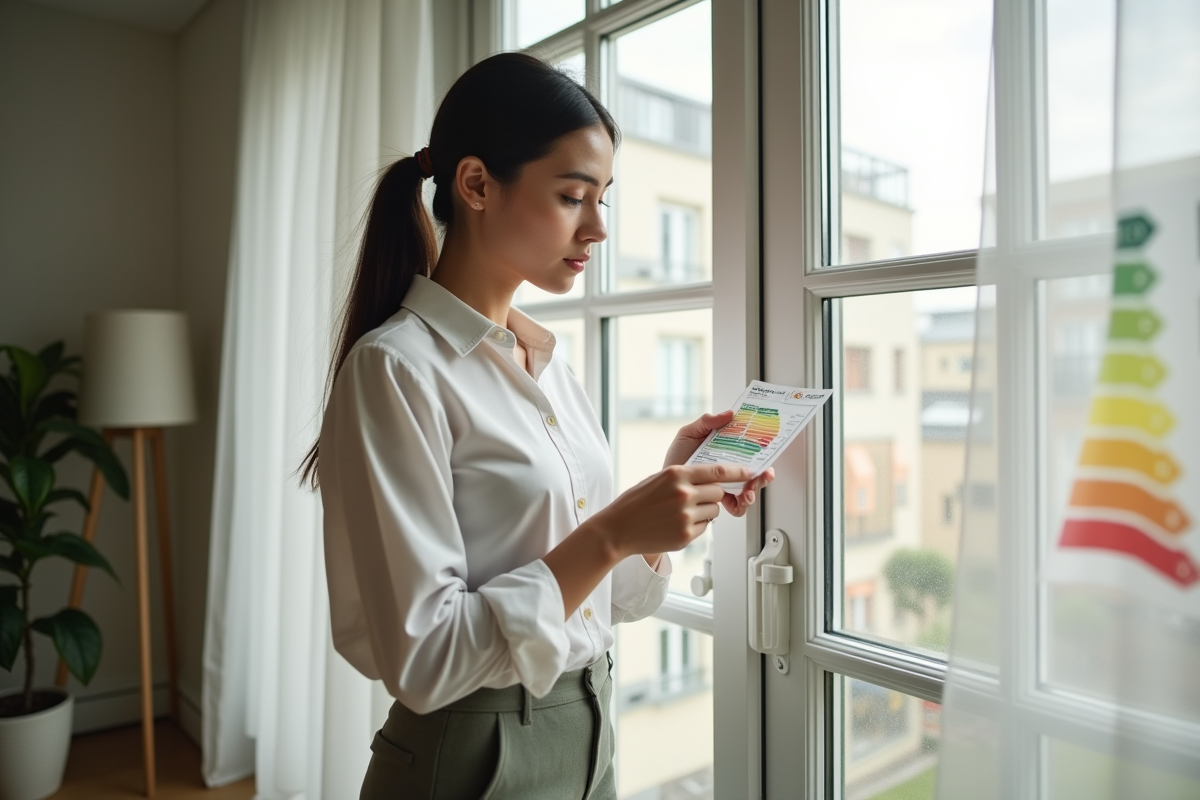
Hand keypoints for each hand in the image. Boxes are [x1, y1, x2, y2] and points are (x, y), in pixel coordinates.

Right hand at [590, 464, 753, 558]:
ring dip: (706, 510)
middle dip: (715, 493)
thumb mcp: (658, 478)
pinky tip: (677, 523)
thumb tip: (712, 478)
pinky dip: (697, 525)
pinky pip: (705, 527)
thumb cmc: (636, 502)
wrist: (618, 529)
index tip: (748, 473)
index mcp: (676, 474)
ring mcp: (685, 516)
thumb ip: (685, 476)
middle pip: (718, 492)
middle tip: (700, 496)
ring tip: (683, 511)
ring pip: (714, 510)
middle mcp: (684, 494)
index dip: (736, 472)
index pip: (717, 471)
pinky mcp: (686, 536)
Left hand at [662, 410, 775, 516]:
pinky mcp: (719, 500)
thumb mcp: (689, 433)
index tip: (769, 455)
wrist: (660, 481)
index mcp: (727, 452)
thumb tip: (729, 413)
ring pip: (749, 491)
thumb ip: (706, 422)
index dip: (764, 454)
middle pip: (755, 473)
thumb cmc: (676, 456)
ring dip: (754, 491)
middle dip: (764, 476)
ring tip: (749, 492)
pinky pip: (736, 506)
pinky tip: (738, 501)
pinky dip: (740, 505)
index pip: (751, 453)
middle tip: (765, 475)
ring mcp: (726, 486)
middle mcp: (729, 470)